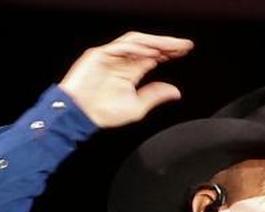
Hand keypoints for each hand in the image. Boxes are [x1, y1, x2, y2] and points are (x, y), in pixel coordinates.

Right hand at [58, 31, 193, 127]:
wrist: (79, 116)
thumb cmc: (102, 113)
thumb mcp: (137, 107)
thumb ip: (155, 96)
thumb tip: (175, 92)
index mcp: (130, 71)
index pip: (154, 56)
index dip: (169, 52)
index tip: (186, 51)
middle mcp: (121, 61)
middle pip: (147, 45)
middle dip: (166, 44)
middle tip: (184, 46)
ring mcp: (109, 56)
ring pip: (135, 41)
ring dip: (154, 42)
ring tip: (171, 47)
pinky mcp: (97, 55)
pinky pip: (119, 46)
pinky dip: (136, 47)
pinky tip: (151, 51)